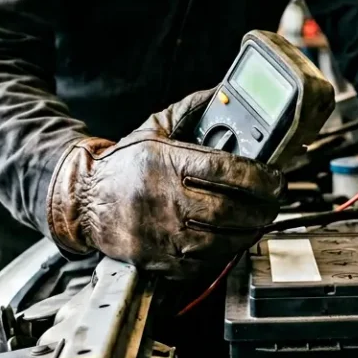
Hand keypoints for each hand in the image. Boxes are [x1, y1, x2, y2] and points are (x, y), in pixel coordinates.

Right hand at [46, 89, 282, 277]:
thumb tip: (223, 94)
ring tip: (259, 220)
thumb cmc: (122, 165)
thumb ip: (191, 110)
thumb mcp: (154, 128)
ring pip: (221, 240)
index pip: (224, 171)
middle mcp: (163, 199)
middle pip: (229, 209)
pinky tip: (233, 239)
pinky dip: (225, 252)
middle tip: (273, 200)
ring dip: (249, 231)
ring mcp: (161, 234)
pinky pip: (203, 262)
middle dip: (262, 207)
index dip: (259, 177)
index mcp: (163, 163)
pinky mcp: (158, 260)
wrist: (83, 201)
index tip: (274, 177)